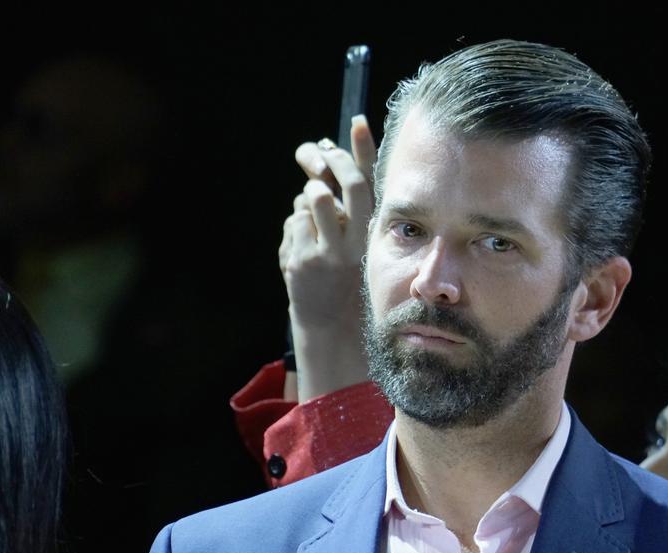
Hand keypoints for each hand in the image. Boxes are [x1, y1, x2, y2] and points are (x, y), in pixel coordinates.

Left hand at [279, 115, 376, 400]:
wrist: (328, 316)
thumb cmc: (338, 265)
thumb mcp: (346, 230)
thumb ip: (336, 192)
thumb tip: (320, 150)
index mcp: (372, 228)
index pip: (370, 181)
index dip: (364, 149)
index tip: (358, 120)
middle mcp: (356, 238)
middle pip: (345, 184)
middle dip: (329, 161)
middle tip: (317, 154)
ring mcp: (329, 249)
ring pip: (313, 196)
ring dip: (309, 197)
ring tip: (313, 218)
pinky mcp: (303, 258)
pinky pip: (295, 219)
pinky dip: (297, 226)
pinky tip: (303, 250)